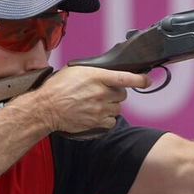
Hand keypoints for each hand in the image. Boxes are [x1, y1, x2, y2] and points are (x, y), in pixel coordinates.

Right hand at [28, 66, 149, 133]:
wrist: (46, 108)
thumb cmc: (57, 88)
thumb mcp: (75, 71)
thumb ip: (94, 72)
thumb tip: (107, 73)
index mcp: (97, 76)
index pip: (125, 77)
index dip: (140, 79)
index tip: (147, 80)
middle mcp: (101, 92)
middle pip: (122, 94)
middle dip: (115, 93)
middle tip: (102, 93)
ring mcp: (100, 108)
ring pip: (118, 108)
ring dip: (111, 106)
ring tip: (96, 104)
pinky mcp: (97, 122)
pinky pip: (112, 121)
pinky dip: (107, 118)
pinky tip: (96, 114)